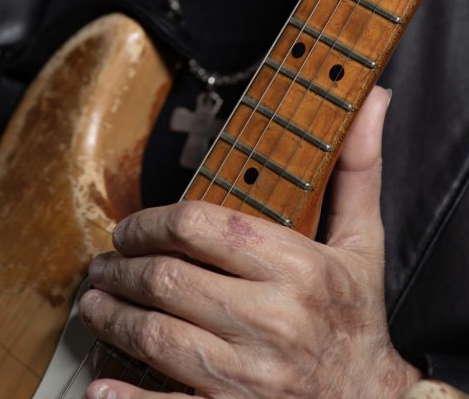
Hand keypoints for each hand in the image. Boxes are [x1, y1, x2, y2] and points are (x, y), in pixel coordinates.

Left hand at [79, 86, 420, 398]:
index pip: (203, 227)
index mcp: (299, 268)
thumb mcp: (363, 242)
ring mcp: (253, 378)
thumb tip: (374, 99)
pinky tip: (100, 385)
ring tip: (94, 305)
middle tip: (102, 265)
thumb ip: (359, 166)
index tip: (129, 227)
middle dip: (123, 270)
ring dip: (114, 319)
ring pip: (160, 339)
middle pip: (171, 282)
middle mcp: (274, 321)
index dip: (151, 222)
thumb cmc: (357, 318)